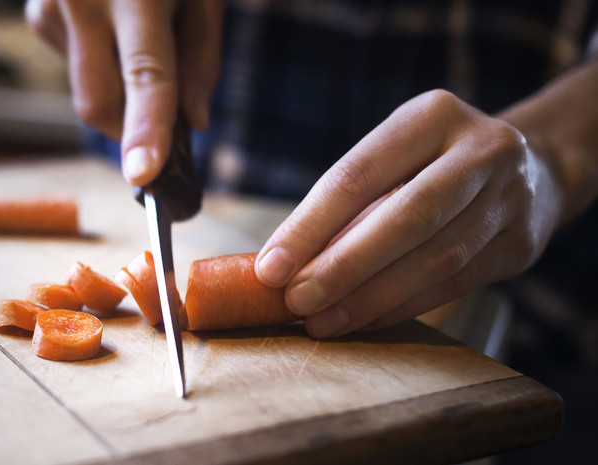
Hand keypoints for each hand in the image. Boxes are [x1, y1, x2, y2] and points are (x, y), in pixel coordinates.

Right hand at [26, 0, 222, 185]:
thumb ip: (202, 58)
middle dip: (130, 133)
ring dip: (118, 91)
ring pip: (86, 91)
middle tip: (161, 134)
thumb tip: (194, 124)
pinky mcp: (37, 14)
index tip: (144, 175)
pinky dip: (99, 64)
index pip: (146, 74)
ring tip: (137, 36)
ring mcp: (52, 7)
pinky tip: (110, 25)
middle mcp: (84, 0)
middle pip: (99, 104)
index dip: (147, 129)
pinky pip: (73, 66)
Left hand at [255, 89, 564, 338]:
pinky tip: (362, 321)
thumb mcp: (396, 155)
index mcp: (434, 115)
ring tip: (321, 320)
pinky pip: (453, 285)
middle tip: (296, 299)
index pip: (359, 175)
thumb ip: (348, 203)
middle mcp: (482, 150)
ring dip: (370, 297)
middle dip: (343, 266)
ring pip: (434, 258)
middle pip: (406, 217)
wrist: (533, 167)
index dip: (310, 226)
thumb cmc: (433, 164)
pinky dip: (400, 307)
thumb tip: (283, 263)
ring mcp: (509, 198)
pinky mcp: (520, 245)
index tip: (270, 268)